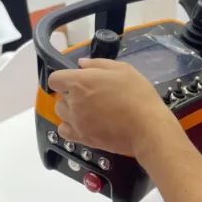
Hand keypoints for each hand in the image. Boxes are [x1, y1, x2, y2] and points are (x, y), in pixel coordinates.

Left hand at [48, 60, 178, 156]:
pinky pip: (63, 131)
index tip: (74, 81)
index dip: (63, 79)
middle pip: (60, 98)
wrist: (147, 126)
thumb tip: (81, 64)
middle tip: (91, 96)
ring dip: (70, 111)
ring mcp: (76, 122)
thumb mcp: (123, 69)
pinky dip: (69, 127)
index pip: (55, 79)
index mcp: (80, 82)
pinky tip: (84, 125)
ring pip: (61, 114)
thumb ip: (98, 64)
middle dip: (71, 95)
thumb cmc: (137, 94)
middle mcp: (74, 102)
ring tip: (89, 112)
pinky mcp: (82, 138)